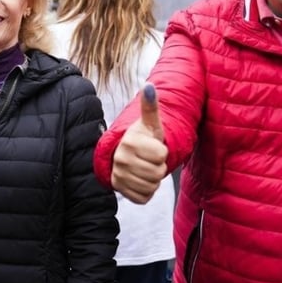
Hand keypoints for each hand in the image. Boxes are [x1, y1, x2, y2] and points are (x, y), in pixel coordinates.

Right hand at [111, 83, 167, 203]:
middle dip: (159, 167)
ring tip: (146, 168)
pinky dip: (147, 191)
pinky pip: (145, 197)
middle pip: (157, 172)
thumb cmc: (143, 138)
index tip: (153, 147)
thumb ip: (150, 106)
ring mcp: (119, 176)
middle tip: (150, 160)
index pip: (161, 155)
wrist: (125, 155)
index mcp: (129, 142)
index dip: (162, 152)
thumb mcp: (149, 123)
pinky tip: (141, 180)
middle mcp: (121, 159)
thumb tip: (149, 86)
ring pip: (152, 185)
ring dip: (154, 179)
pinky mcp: (121, 191)